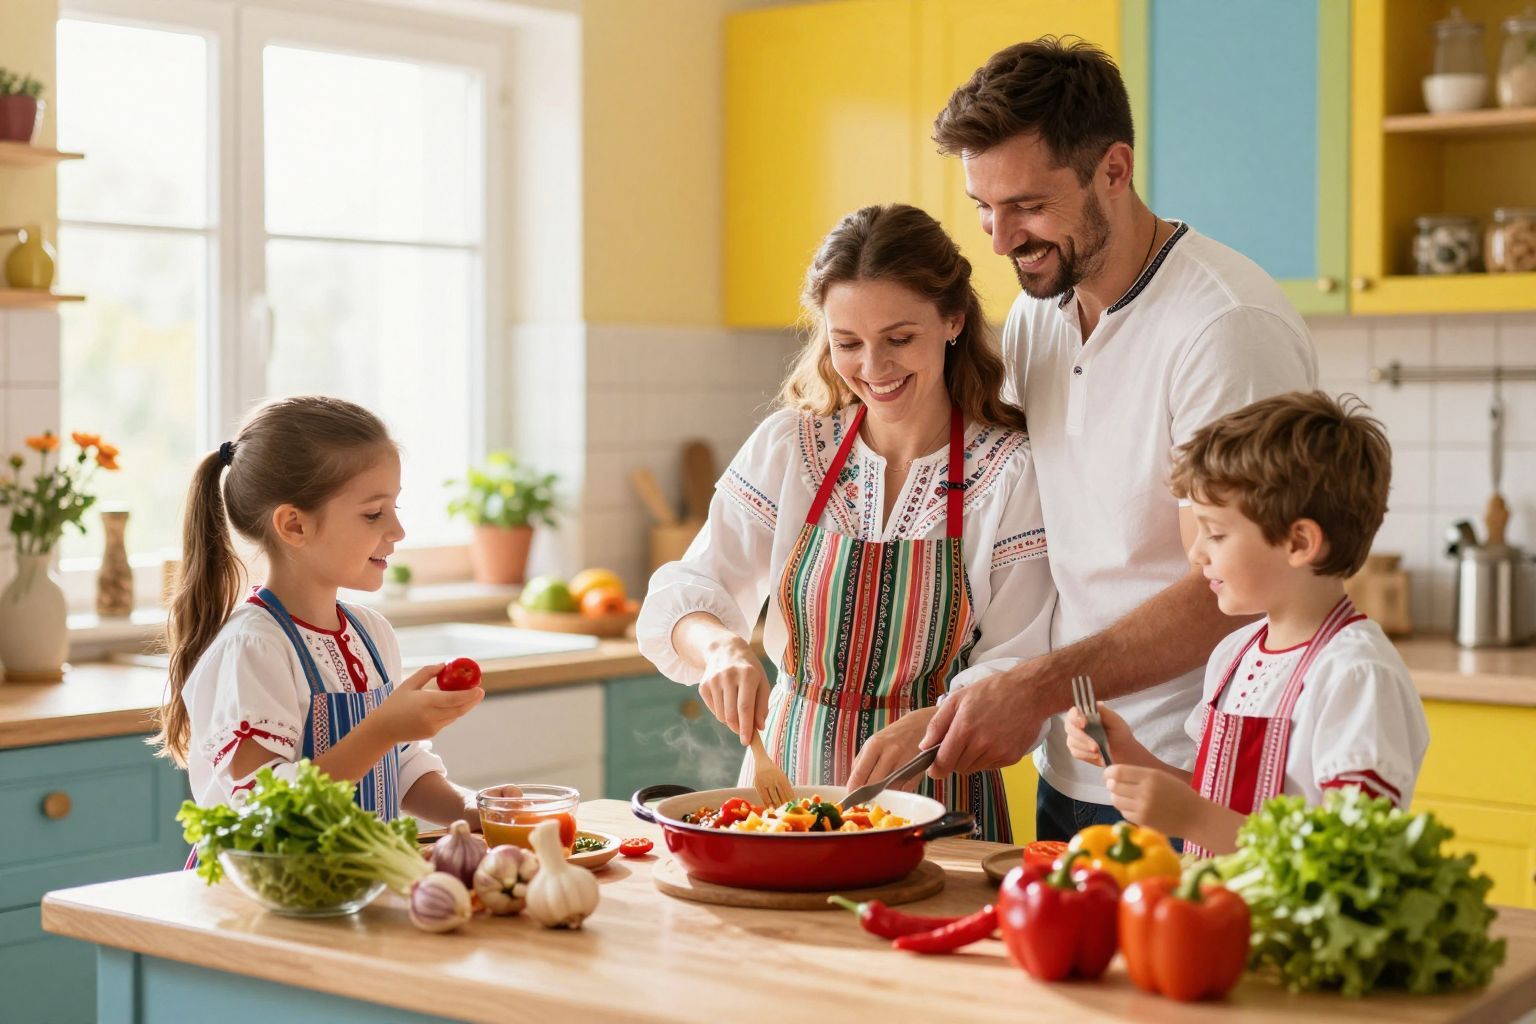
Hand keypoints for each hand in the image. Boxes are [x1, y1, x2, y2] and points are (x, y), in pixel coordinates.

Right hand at [372, 663, 484, 743]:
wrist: (383, 728)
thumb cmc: (395, 703)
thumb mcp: (409, 684)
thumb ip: (427, 673)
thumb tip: (444, 665)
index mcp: (425, 702)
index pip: (453, 699)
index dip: (469, 695)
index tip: (479, 688)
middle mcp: (431, 716)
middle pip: (459, 709)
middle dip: (472, 701)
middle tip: (480, 691)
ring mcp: (432, 727)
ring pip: (455, 716)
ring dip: (464, 706)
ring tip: (470, 696)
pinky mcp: (432, 733)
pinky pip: (447, 721)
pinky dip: (452, 712)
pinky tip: (453, 705)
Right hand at [697, 637, 771, 745]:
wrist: (725, 649)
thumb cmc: (749, 669)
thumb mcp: (762, 681)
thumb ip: (762, 704)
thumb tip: (759, 727)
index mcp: (747, 675)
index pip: (745, 707)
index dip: (746, 727)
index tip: (747, 742)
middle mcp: (728, 676)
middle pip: (731, 714)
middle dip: (739, 728)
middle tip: (744, 733)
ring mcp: (713, 681)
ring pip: (721, 715)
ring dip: (731, 720)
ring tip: (737, 709)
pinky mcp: (703, 686)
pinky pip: (714, 710)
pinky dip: (722, 713)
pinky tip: (727, 700)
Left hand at [846, 706, 937, 791]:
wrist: (920, 726)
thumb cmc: (892, 736)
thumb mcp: (873, 743)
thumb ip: (860, 763)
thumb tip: (851, 785)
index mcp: (875, 745)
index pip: (859, 774)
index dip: (853, 790)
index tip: (850, 798)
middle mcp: (890, 753)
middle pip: (873, 784)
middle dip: (867, 794)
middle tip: (864, 799)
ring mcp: (905, 762)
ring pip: (889, 789)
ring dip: (883, 793)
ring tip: (881, 790)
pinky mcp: (918, 771)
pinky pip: (904, 789)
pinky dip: (898, 792)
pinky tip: (896, 785)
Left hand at [921, 670, 1051, 777]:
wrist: (1029, 692)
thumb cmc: (991, 691)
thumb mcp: (957, 699)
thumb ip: (937, 724)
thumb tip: (924, 746)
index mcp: (964, 729)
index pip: (943, 763)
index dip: (935, 769)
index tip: (933, 768)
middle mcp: (981, 745)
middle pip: (957, 767)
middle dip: (953, 759)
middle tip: (960, 742)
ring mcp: (998, 753)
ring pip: (973, 768)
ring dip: (970, 759)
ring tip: (978, 737)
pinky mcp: (1011, 758)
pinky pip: (990, 767)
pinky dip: (987, 758)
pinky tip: (992, 740)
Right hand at [1064, 702, 1133, 767]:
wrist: (1124, 752)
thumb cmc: (1120, 734)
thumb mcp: (1115, 721)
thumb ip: (1104, 712)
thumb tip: (1096, 704)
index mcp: (1085, 715)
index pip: (1073, 712)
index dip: (1076, 717)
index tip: (1084, 724)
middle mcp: (1077, 725)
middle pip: (1069, 728)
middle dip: (1082, 737)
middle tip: (1095, 746)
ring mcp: (1075, 738)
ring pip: (1072, 742)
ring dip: (1086, 748)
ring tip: (1099, 751)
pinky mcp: (1076, 750)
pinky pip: (1076, 753)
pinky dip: (1087, 755)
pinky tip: (1097, 756)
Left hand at [1102, 764, 1205, 837]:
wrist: (1196, 817)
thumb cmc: (1179, 794)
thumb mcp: (1162, 777)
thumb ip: (1139, 775)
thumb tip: (1113, 776)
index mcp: (1150, 776)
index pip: (1118, 772)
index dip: (1108, 773)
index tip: (1108, 774)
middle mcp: (1145, 791)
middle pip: (1114, 786)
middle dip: (1111, 785)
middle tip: (1115, 786)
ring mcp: (1143, 807)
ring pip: (1116, 800)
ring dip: (1117, 798)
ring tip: (1126, 797)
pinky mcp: (1143, 821)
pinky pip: (1124, 813)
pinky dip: (1125, 809)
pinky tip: (1135, 807)